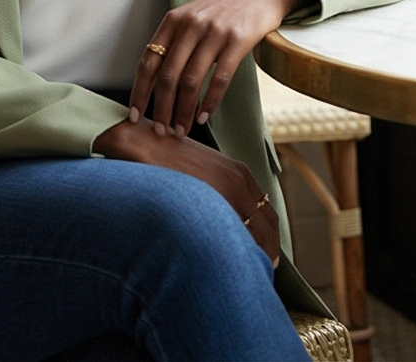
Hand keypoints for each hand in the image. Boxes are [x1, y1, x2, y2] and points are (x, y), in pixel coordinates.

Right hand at [94, 116, 280, 264]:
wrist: (144, 143)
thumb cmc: (168, 157)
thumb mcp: (203, 169)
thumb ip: (219, 189)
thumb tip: (226, 217)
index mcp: (239, 172)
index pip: (267, 212)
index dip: (271, 236)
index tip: (269, 254)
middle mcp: (237, 180)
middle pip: (266, 226)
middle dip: (269, 250)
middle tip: (265, 269)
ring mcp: (223, 190)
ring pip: (252, 234)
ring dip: (253, 254)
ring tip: (249, 272)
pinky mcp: (206, 200)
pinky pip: (228, 234)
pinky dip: (233, 251)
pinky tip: (226, 263)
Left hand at [130, 0, 310, 136]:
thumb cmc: (220, 11)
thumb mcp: (190, 19)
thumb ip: (173, 44)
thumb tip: (153, 85)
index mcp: (173, 20)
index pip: (148, 61)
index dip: (139, 91)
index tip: (135, 115)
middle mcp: (190, 25)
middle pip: (167, 75)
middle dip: (161, 109)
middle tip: (161, 131)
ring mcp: (214, 32)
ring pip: (191, 81)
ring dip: (183, 111)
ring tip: (181, 130)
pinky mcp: (237, 41)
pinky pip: (219, 79)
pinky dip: (209, 102)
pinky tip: (203, 117)